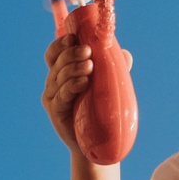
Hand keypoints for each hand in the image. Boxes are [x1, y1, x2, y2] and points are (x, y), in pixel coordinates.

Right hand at [39, 0, 126, 155]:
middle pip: (57, 61)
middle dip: (71, 53)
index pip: (55, 53)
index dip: (61, 43)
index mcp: (63, 73)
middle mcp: (54, 83)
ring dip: (74, 67)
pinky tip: (83, 82)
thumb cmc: (102, 111)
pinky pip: (62, 95)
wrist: (99, 142)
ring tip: (90, 66)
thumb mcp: (109, 86)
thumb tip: (124, 54)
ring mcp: (53, 97)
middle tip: (89, 52)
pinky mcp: (56, 112)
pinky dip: (72, 85)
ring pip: (59, 76)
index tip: (74, 37)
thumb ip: (114, 69)